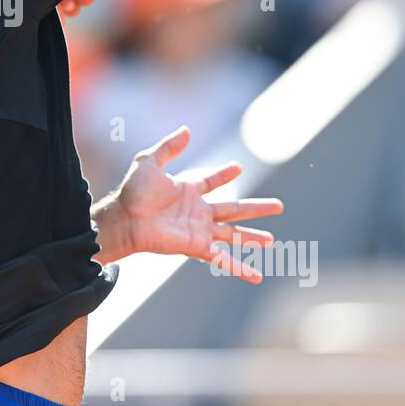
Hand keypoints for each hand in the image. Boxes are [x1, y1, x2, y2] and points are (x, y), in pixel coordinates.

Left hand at [112, 125, 282, 282]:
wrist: (125, 217)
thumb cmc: (133, 191)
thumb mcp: (149, 161)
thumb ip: (169, 147)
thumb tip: (186, 129)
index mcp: (188, 191)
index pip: (212, 181)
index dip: (224, 175)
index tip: (238, 167)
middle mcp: (197, 211)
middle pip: (234, 208)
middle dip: (256, 208)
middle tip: (279, 205)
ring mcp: (199, 230)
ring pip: (233, 233)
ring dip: (252, 236)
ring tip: (271, 240)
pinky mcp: (197, 246)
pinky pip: (223, 259)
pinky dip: (240, 267)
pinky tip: (256, 275)